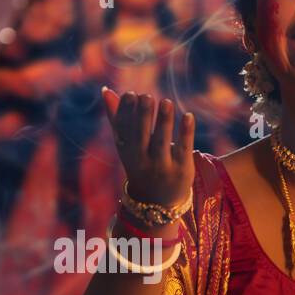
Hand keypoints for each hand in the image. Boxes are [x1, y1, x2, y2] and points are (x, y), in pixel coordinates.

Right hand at [102, 87, 195, 206]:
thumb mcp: (127, 145)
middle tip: (146, 96)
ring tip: (166, 102)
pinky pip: (184, 149)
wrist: (157, 204)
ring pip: (162, 142)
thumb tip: (106, 90)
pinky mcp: (182, 170)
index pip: (123, 130)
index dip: (126, 112)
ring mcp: (162, 167)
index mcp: (127, 152)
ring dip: (164, 121)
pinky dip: (185, 132)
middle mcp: (142, 161)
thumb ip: (117, 117)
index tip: (131, 94)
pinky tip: (188, 115)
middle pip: (141, 137)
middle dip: (143, 116)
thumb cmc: (141, 165)